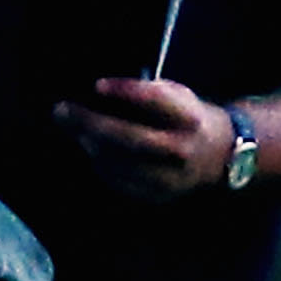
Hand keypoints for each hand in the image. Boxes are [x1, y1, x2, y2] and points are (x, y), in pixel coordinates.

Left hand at [57, 76, 234, 200]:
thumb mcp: (178, 96)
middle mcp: (182, 149)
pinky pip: (119, 182)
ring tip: (75, 130)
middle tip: (62, 110)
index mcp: (190, 118)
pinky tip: (93, 151)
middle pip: (130, 137)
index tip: (97, 85)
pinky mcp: (159, 195)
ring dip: (90, 144)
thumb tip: (98, 92)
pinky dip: (101, 165)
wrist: (218, 156)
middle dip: (91, 123)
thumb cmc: (186, 118)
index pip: (156, 101)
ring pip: (119, 162)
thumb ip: (147, 94)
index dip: (126, 92)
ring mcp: (171, 177)